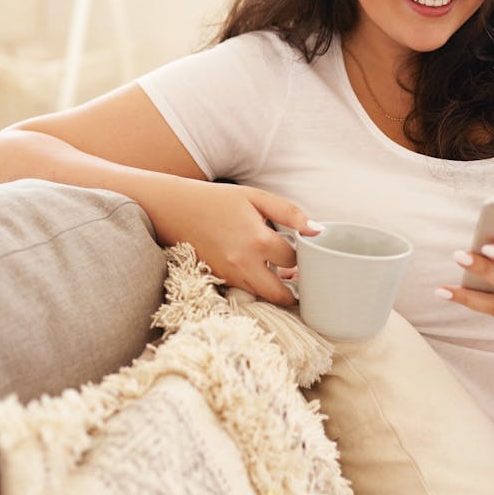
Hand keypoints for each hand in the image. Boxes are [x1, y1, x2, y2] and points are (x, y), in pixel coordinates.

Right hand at [150, 177, 320, 305]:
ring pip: (263, 296)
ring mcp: (230, 276)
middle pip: (281, 295)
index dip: (303, 256)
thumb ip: (290, 213)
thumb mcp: (257, 198)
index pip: (293, 260)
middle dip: (294, 288)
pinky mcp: (220, 280)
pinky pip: (246, 291)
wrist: (175, 209)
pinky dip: (257, 285)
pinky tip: (260, 268)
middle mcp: (243, 264)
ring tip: (282, 271)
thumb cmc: (218, 200)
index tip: (305, 249)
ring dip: (276, 289)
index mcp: (257, 240)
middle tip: (300, 275)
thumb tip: (317, 231)